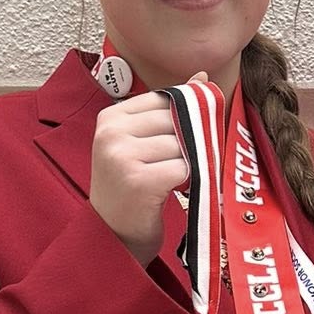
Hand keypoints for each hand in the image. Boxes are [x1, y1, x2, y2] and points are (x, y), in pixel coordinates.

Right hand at [90, 81, 195, 264]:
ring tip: (172, 180)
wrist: (113, 236)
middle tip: (179, 164)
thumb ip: (170, 110)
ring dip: (189, 163)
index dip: (185, 117)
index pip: (165, 99)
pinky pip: (183, 168)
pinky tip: (174, 190)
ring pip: (182, 144)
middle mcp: (111, 133)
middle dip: (190, 141)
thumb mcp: (142, 143)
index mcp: (111, 117)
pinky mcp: (138, 181)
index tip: (182, 139)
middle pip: (176, 120)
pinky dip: (188, 180)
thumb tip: (202, 77)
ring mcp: (121, 156)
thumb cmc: (132, 188)